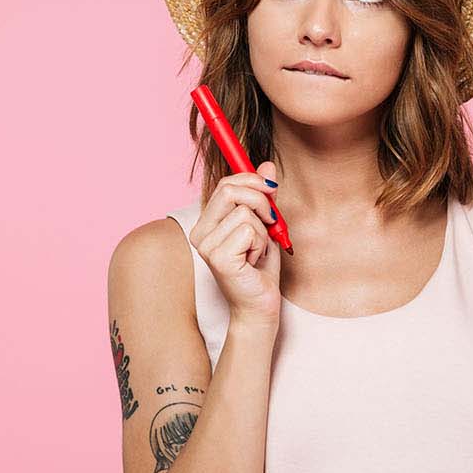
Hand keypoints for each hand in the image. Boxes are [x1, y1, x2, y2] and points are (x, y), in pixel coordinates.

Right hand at [188, 161, 283, 325]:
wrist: (260, 306)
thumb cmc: (260, 269)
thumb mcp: (265, 225)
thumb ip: (263, 197)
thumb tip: (268, 166)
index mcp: (207, 223)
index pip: (225, 184)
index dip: (251, 179)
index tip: (271, 187)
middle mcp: (200, 233)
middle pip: (231, 189)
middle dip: (261, 200)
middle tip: (272, 221)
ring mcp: (206, 245)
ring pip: (245, 212)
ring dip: (263, 231)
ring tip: (258, 252)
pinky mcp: (218, 258)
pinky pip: (249, 230)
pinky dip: (261, 244)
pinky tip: (254, 261)